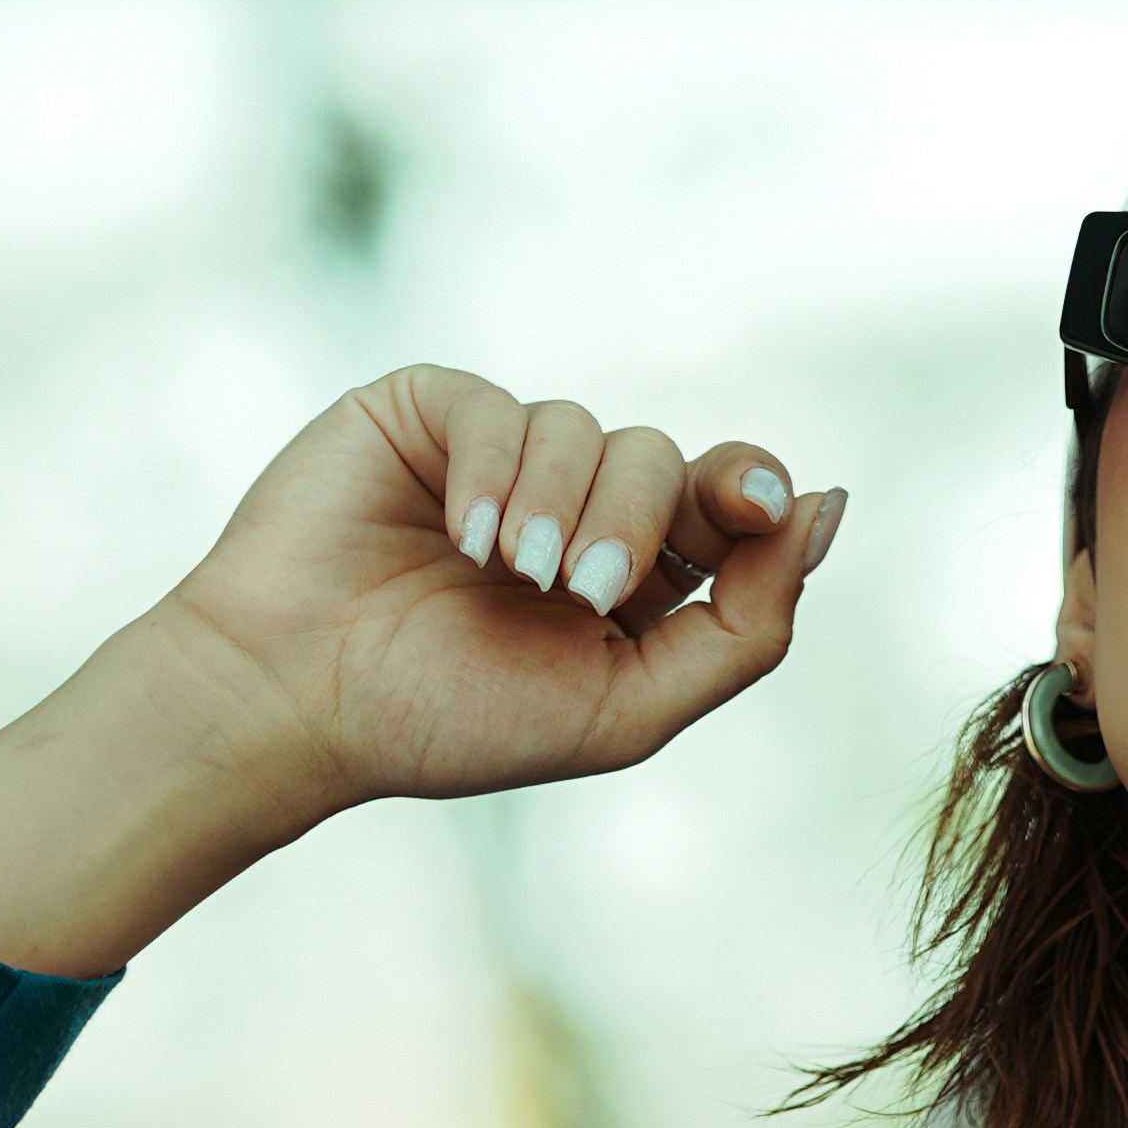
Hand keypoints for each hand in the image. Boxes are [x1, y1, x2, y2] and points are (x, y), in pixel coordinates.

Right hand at [163, 367, 844, 819]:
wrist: (301, 701)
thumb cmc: (454, 721)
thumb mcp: (629, 706)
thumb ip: (746, 626)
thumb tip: (826, 510)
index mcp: (636, 578)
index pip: (731, 504)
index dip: (752, 493)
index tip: (757, 508)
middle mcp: (576, 505)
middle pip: (668, 460)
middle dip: (640, 523)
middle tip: (580, 592)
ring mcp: (503, 453)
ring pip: (589, 428)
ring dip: (560, 507)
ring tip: (507, 573)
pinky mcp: (430, 412)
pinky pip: (502, 406)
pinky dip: (494, 472)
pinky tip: (461, 534)